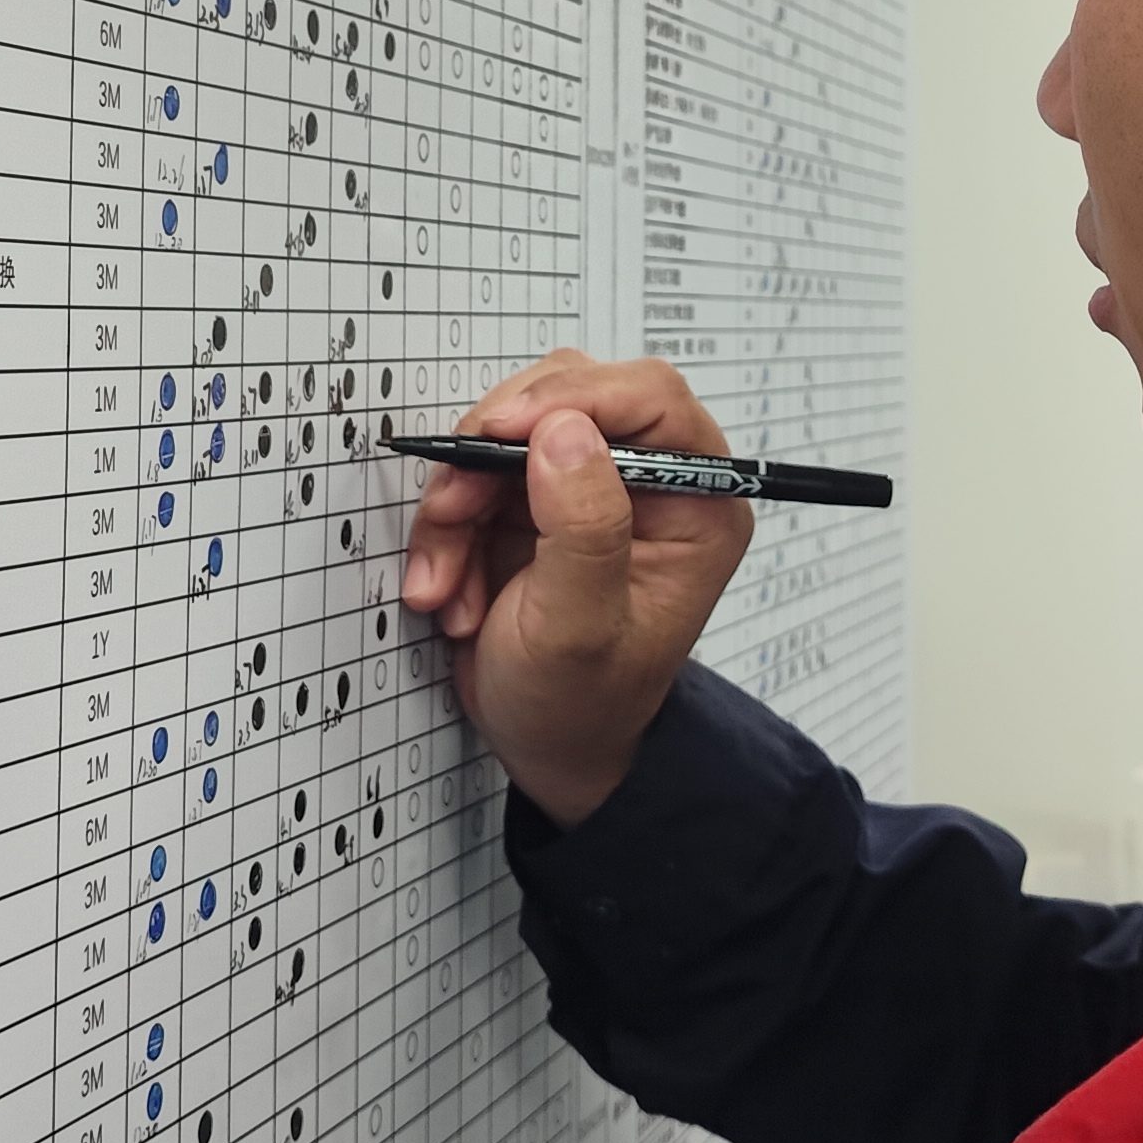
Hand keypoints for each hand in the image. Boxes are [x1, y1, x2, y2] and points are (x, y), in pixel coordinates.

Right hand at [397, 352, 751, 825]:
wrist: (544, 744)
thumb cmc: (581, 703)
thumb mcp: (579, 629)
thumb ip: (582, 529)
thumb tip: (565, 432)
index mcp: (698, 504)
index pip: (650, 400)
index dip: (573, 398)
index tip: (500, 431)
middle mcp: (650, 481)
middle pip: (568, 399)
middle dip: (491, 456)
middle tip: (450, 512)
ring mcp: (587, 484)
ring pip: (507, 433)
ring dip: (458, 503)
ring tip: (445, 586)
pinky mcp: (534, 497)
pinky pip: (475, 473)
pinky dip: (447, 527)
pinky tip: (448, 592)